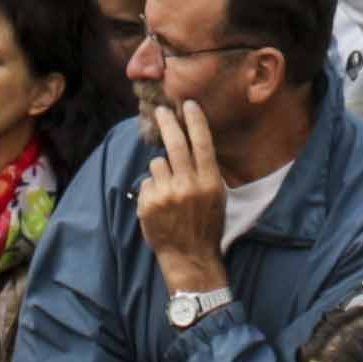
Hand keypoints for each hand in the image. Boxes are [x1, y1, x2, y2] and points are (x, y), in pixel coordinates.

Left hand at [136, 105, 232, 299]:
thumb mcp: (216, 197)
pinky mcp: (148, 204)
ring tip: (168, 189)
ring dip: (160, 170)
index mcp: (209, 182)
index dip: (195, 121)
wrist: (190, 257)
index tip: (188, 104)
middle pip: (175, 143)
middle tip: (161, 111)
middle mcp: (188, 185)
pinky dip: (151, 189)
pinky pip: (146, 182)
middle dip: (167, 123)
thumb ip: (204, 171)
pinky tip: (159, 205)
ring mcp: (167, 194)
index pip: (202, 143)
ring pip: (157, 162)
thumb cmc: (206, 224)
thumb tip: (189, 141)